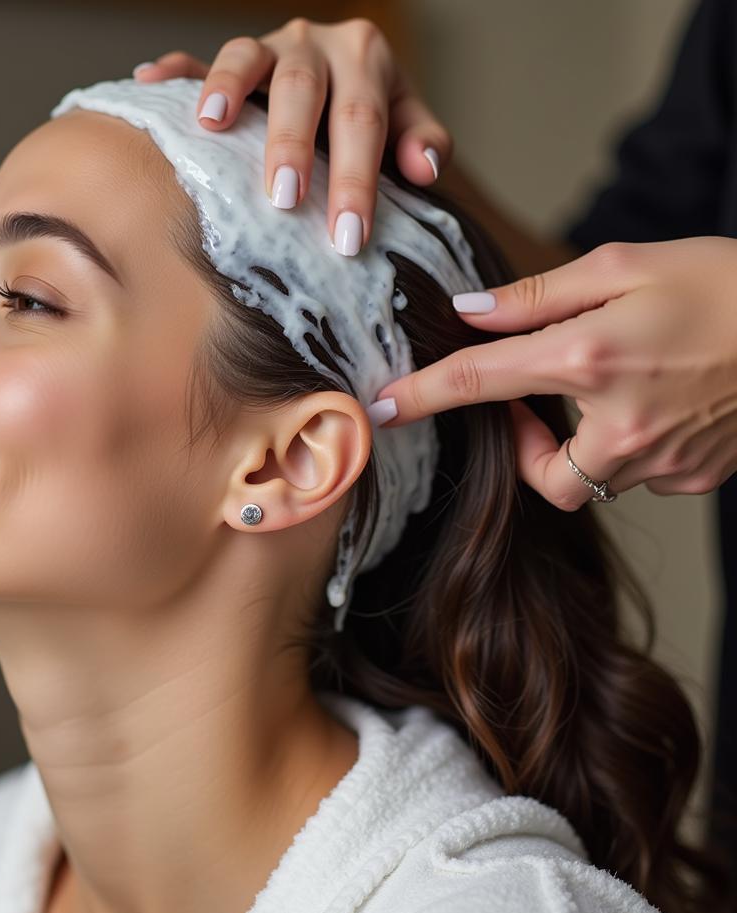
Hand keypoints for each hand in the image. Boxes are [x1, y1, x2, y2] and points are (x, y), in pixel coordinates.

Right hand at [132, 17, 450, 253]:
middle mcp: (313, 43)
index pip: (362, 120)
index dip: (357, 179)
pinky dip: (174, 72)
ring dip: (226, 88)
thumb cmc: (372, 119)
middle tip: (284, 198)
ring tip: (210, 125)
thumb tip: (425, 169)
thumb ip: (421, 139)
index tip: (348, 236)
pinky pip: (195, 60)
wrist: (344, 76)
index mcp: (363, 57)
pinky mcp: (227, 62)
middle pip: (301, 88)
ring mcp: (267, 48)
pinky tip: (150, 81)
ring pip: (245, 56)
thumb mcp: (405, 123)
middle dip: (291, 144)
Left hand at [373, 238, 736, 508]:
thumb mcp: (626, 265)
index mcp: (592, 359)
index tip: (380, 409)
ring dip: (579, 440)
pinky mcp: (695, 476)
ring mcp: (663, 461)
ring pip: (589, 477)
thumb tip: (469, 315)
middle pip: (537, 472)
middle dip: (523, 446)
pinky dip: (629, 444)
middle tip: (532, 402)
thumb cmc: (729, 282)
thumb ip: (538, 297)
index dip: (422, 396)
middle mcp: (620, 425)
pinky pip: (637, 475)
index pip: (480, 383)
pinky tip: (658, 400)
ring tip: (613, 386)